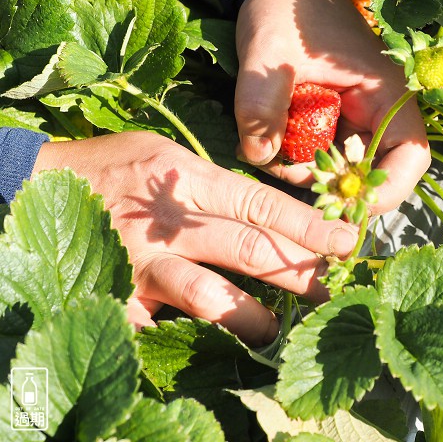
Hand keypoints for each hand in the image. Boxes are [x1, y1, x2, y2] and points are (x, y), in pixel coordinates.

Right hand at [32, 132, 357, 344]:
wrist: (34, 187)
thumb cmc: (113, 167)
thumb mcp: (167, 156)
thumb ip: (215, 184)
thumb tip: (268, 211)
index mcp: (189, 180)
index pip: (263, 205)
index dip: (310, 225)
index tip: (350, 241)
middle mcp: (171, 224)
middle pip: (251, 251)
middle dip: (302, 275)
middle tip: (338, 291)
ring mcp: (142, 266)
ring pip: (212, 300)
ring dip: (253, 319)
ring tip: (274, 328)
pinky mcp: (117, 299)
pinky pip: (164, 328)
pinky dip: (192, 337)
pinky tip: (213, 344)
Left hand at [234, 0, 430, 213]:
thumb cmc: (286, 10)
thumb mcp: (269, 53)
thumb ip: (261, 105)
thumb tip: (258, 157)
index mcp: (385, 91)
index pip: (411, 154)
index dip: (386, 188)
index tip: (342, 201)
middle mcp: (378, 111)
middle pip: (376, 172)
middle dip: (335, 187)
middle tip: (287, 173)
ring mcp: (355, 118)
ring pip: (345, 170)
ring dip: (310, 175)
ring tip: (268, 153)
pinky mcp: (332, 121)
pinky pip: (323, 156)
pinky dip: (298, 161)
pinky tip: (269, 146)